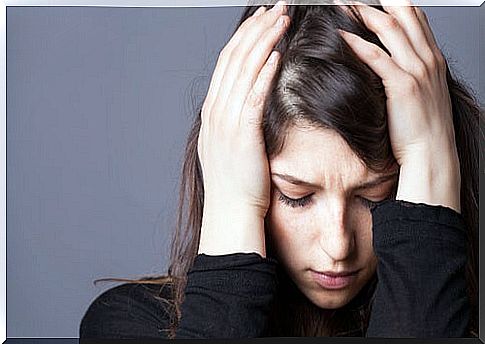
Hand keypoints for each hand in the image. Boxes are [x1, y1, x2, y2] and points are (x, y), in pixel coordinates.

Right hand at [197, 1, 289, 255]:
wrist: (231, 214)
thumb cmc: (236, 184)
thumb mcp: (229, 146)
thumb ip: (236, 120)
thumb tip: (248, 100)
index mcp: (214, 111)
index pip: (228, 63)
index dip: (245, 37)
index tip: (262, 18)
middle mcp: (216, 111)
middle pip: (234, 59)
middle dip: (256, 29)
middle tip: (276, 6)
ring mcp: (225, 122)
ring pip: (243, 71)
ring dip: (263, 42)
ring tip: (281, 19)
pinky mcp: (241, 135)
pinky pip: (252, 97)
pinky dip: (264, 73)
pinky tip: (277, 54)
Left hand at [338, 0, 460, 211]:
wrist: (431, 153)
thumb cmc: (422, 128)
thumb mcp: (422, 92)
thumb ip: (409, 72)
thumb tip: (387, 61)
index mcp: (432, 58)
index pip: (415, 17)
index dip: (394, 2)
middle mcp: (427, 59)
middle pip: (403, 13)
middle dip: (378, 0)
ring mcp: (417, 70)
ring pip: (389, 28)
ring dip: (363, 12)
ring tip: (342, 4)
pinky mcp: (403, 86)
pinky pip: (377, 57)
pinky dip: (358, 43)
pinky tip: (342, 35)